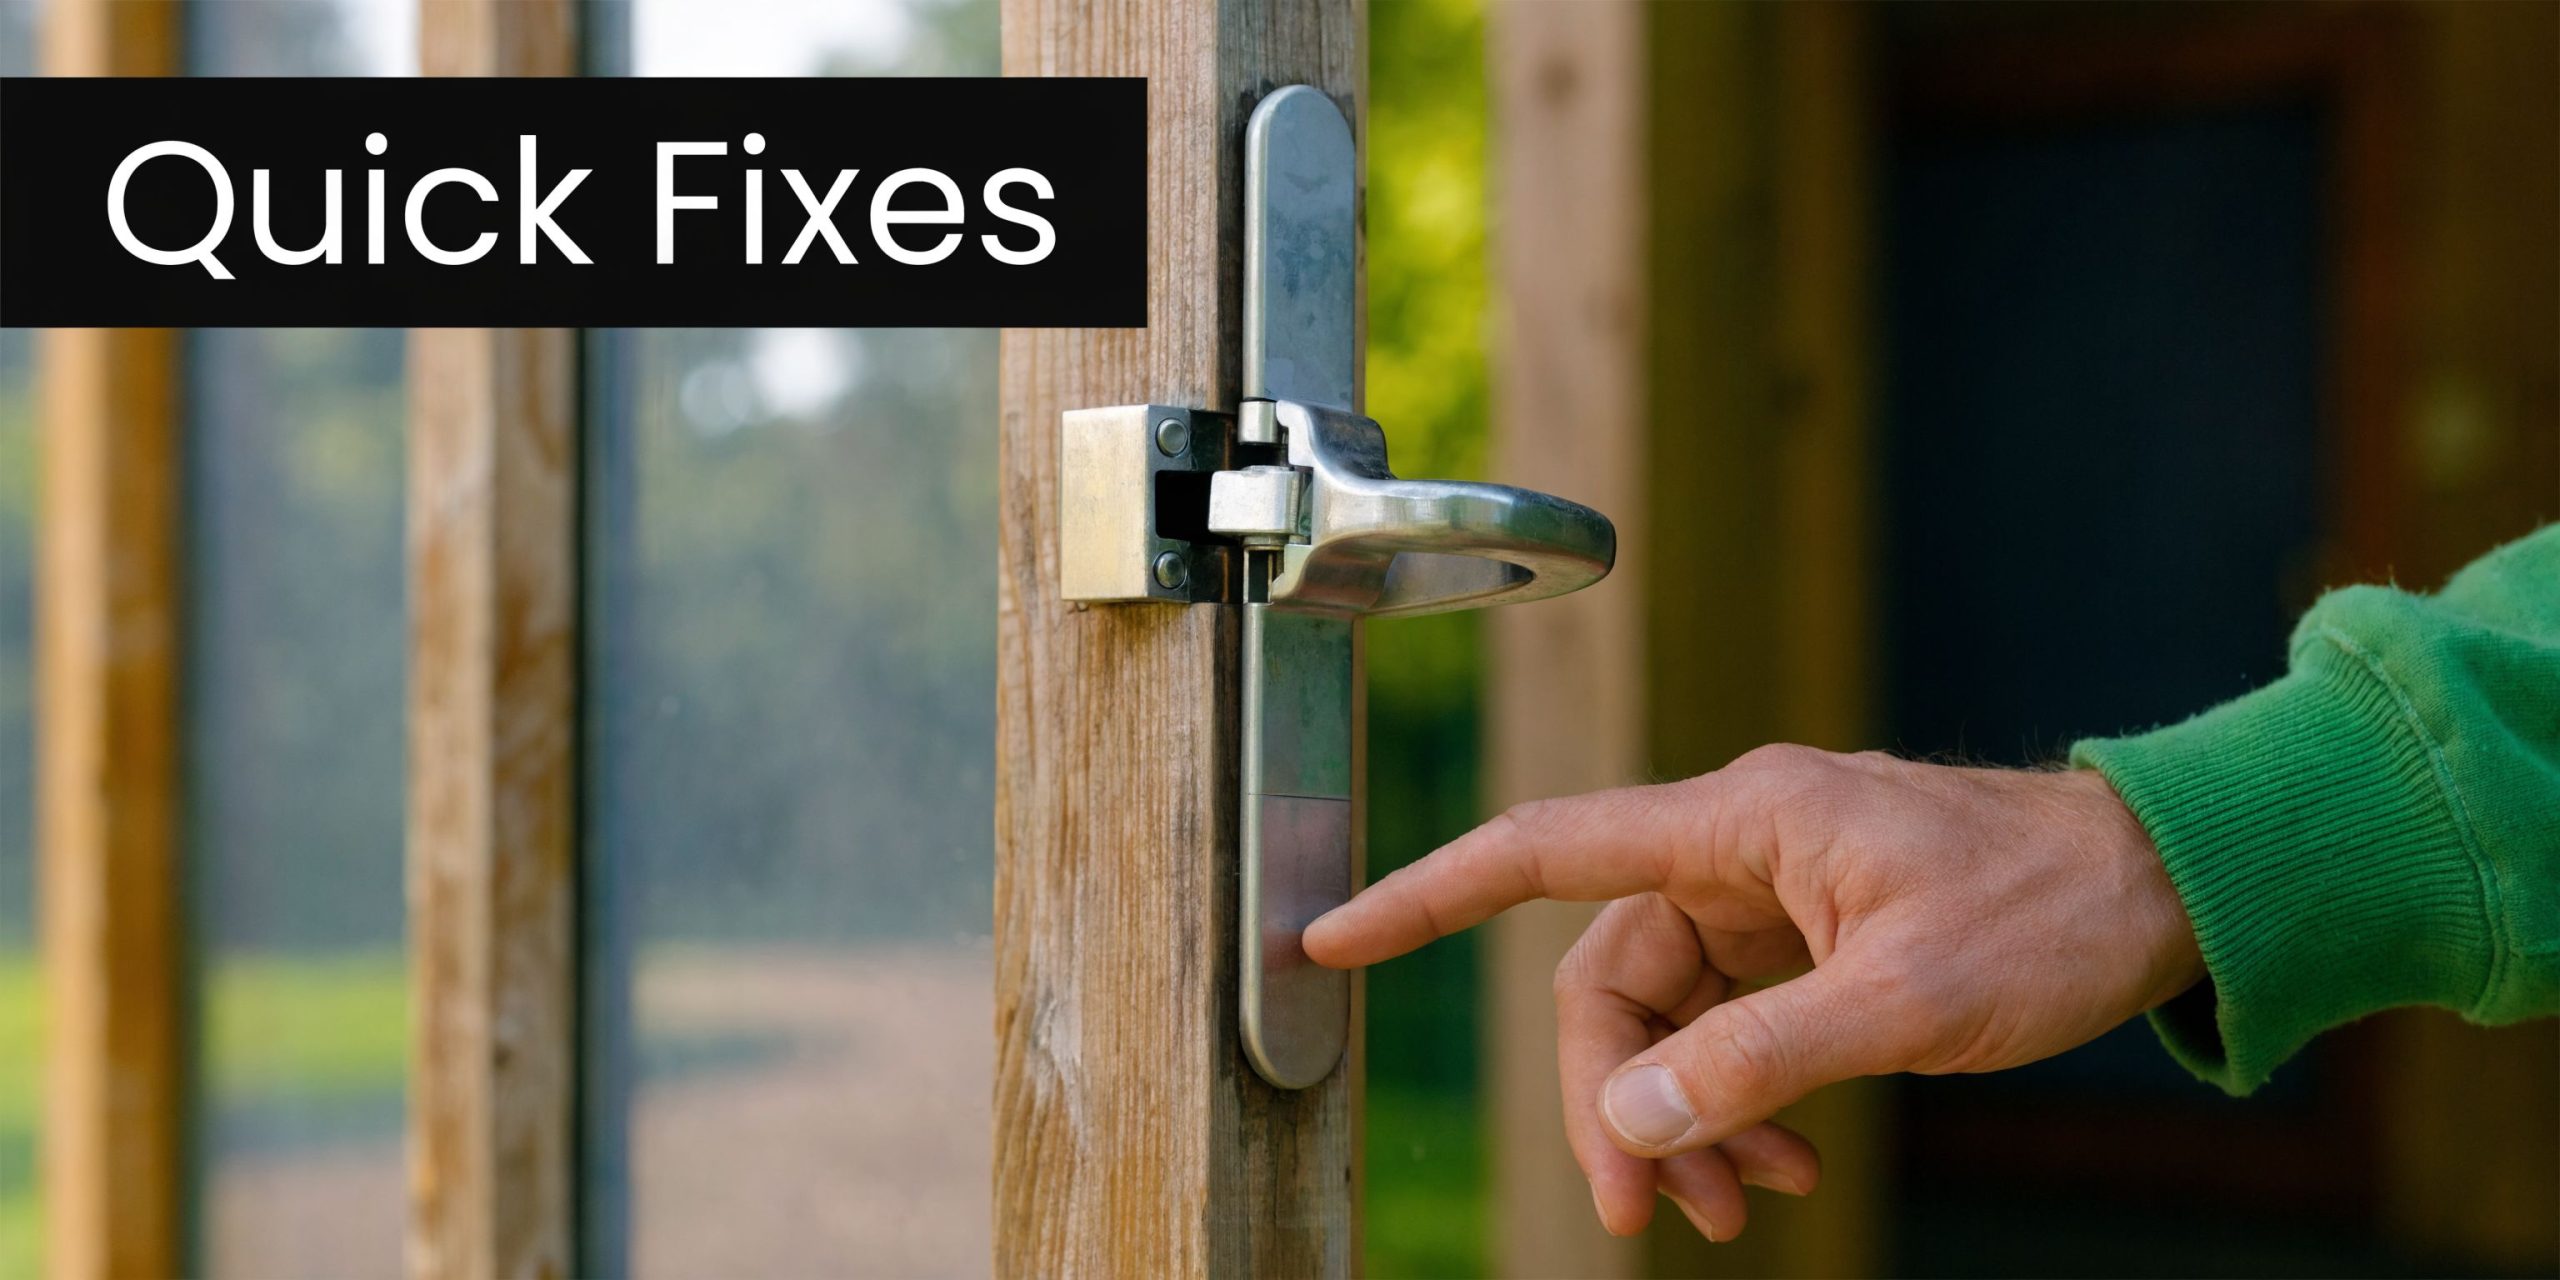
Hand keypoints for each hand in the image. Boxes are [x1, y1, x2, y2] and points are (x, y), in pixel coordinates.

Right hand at [1303, 745, 2203, 1241]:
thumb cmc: (2050, 910)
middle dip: (1611, 1100)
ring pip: (1667, 1017)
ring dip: (1682, 1118)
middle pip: (1607, 979)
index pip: (1544, 853)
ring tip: (1736, 1208)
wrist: (2167, 886)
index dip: (1426, 896)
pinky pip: (1730, 1029)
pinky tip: (1782, 1168)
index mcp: (1741, 822)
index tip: (1331, 936)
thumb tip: (1629, 1120)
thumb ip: (1759, 1057)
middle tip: (1646, 1214)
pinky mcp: (1810, 940)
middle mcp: (1737, 850)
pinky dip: (1740, 1103)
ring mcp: (1772, 897)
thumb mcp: (1907, 1000)